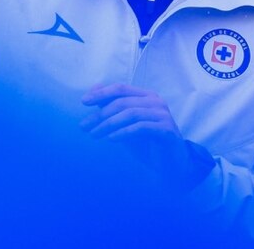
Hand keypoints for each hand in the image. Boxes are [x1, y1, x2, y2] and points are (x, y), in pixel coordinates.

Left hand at [80, 83, 213, 190]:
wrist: (170, 166)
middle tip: (84, 126)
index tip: (83, 102)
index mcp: (146, 96)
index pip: (120, 88)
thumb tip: (93, 91)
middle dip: (100, 114)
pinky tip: (110, 139)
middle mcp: (156, 101)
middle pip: (122, 101)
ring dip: (108, 124)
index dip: (101, 93)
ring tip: (94, 135)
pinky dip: (123, 132)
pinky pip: (141, 127)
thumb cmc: (146, 144)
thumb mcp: (124, 125)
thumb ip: (111, 108)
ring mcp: (163, 115)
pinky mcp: (166, 130)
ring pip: (130, 113)